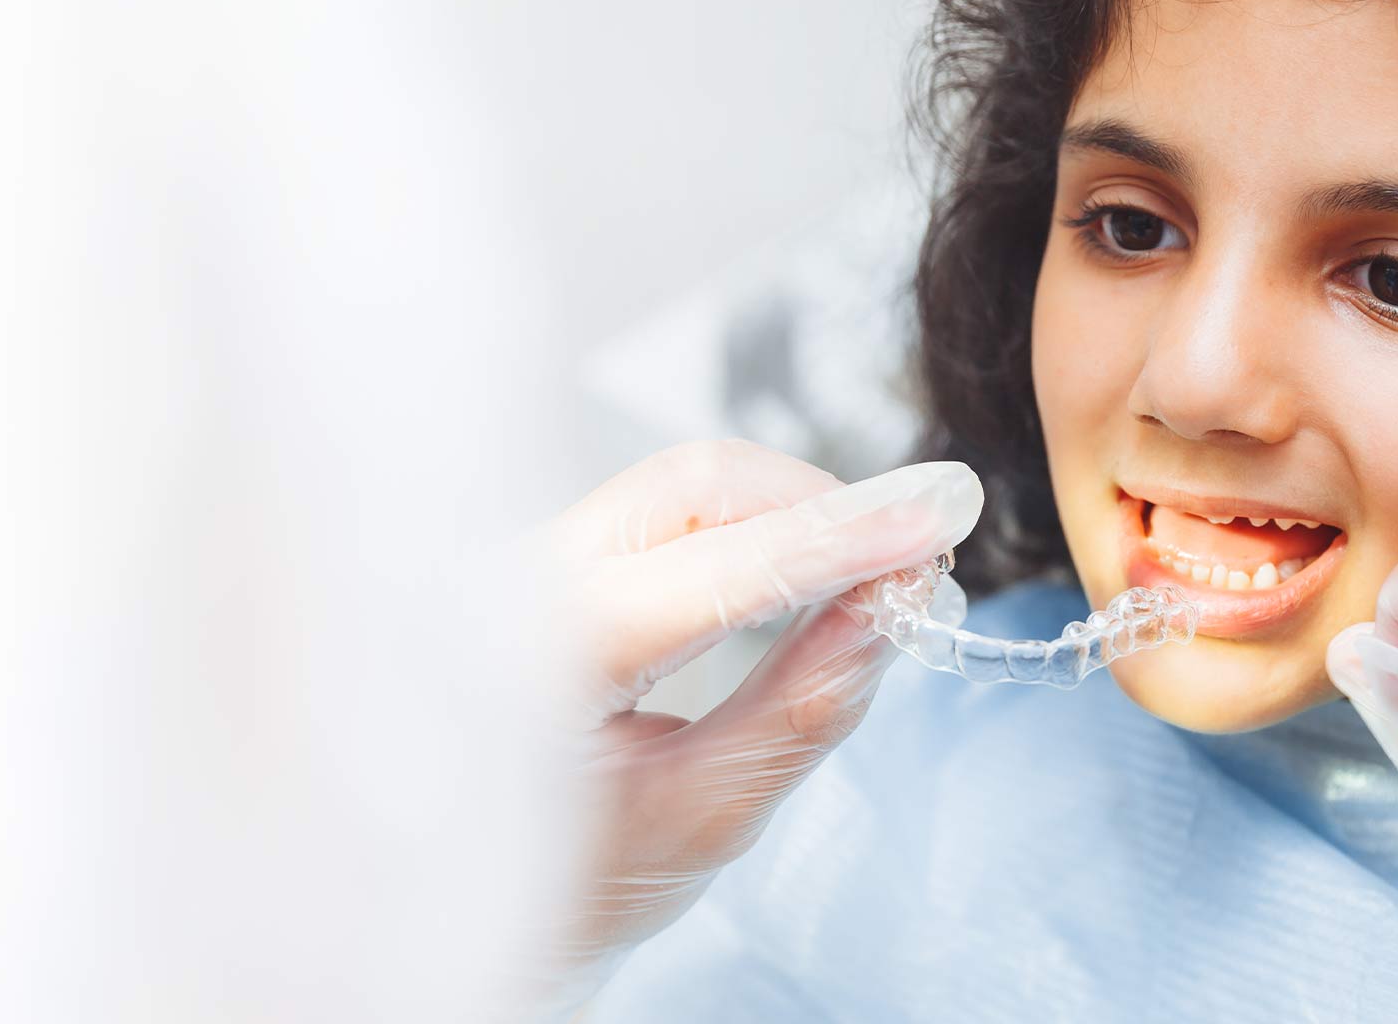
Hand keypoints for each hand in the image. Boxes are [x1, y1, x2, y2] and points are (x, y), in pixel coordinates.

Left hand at [527, 440, 981, 1010]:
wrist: (464, 911)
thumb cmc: (571, 887)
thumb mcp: (704, 814)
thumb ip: (801, 707)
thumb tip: (893, 605)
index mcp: (534, 655)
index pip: (714, 567)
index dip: (838, 539)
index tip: (933, 526)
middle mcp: (510, 582)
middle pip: (696, 485)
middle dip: (817, 508)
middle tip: (909, 557)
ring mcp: (520, 561)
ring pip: (682, 485)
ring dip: (787, 513)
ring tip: (865, 572)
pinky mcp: (544, 560)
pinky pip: (661, 511)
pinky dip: (746, 527)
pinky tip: (796, 569)